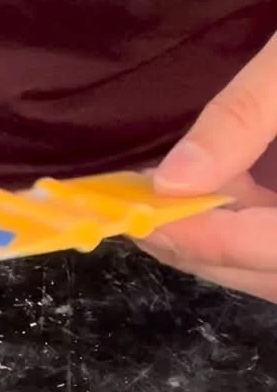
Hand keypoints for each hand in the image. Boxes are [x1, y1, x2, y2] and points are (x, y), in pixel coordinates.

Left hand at [138, 33, 276, 301]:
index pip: (272, 250)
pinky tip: (217, 196)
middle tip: (130, 213)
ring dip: (219, 245)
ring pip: (274, 271)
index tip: (135, 215)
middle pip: (267, 274)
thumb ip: (244, 117)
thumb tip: (170, 181)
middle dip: (198, 248)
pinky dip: (247, 233)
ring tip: (161, 204)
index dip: (201, 238)